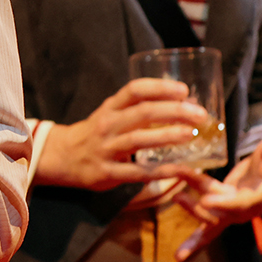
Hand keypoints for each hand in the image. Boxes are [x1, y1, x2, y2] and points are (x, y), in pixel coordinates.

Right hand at [34, 79, 214, 192]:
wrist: (62, 157)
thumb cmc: (96, 133)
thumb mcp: (110, 114)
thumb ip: (138, 109)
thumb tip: (182, 104)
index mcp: (110, 107)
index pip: (135, 90)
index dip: (160, 88)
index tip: (184, 90)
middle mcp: (107, 125)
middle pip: (142, 113)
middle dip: (173, 111)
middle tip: (199, 115)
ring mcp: (105, 149)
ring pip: (138, 140)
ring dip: (167, 136)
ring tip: (190, 134)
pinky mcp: (106, 173)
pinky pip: (137, 172)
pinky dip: (161, 171)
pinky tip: (181, 169)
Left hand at [172, 136, 261, 261]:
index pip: (243, 202)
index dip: (225, 202)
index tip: (206, 198)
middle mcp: (248, 208)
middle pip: (223, 214)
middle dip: (200, 207)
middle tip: (180, 197)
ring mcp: (234, 212)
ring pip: (212, 219)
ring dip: (192, 209)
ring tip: (176, 197)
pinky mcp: (223, 212)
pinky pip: (208, 230)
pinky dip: (194, 243)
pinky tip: (179, 256)